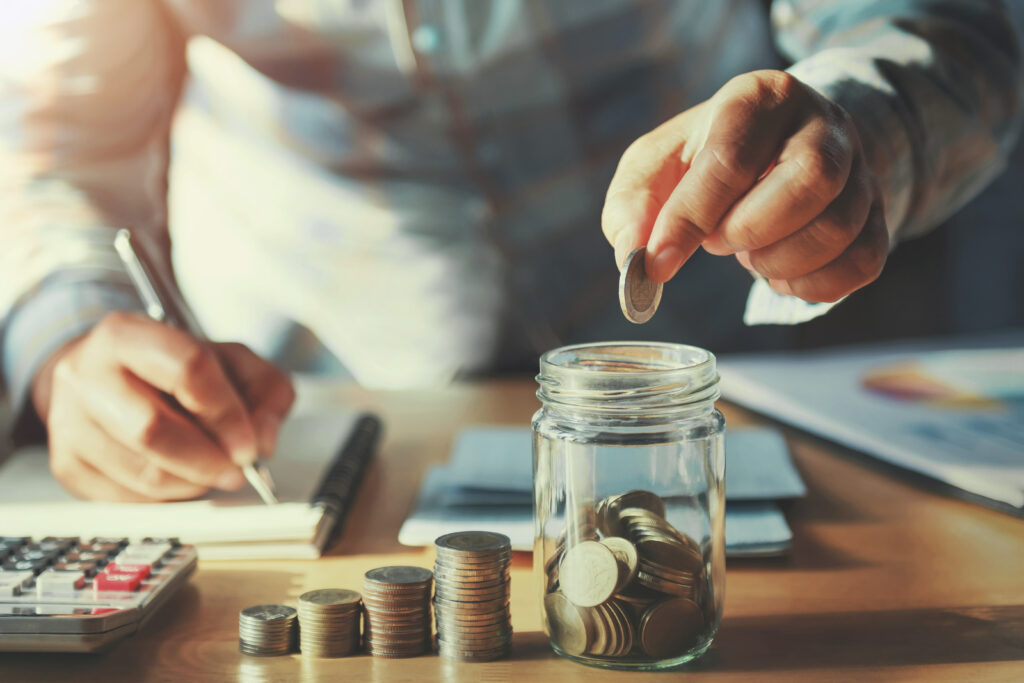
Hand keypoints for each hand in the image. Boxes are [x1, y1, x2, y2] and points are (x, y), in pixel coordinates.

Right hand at [31, 312, 295, 501]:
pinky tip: (182, 478)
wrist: (107, 377)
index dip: (226, 413)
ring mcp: (69, 421)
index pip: (186, 369)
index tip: (249, 445)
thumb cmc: (174, 369)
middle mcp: (86, 373)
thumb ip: (266, 391)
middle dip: (207, 459)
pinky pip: (127, 498)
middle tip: (236, 470)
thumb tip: (263, 441)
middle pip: (153, 428)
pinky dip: (168, 498)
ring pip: (142, 472)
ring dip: (192, 483)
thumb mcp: (232, 361)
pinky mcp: (66, 463)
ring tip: (212, 471)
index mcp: (127, 334)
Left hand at [602, 69, 888, 302]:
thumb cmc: (706, 156)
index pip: (731, 161)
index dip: (690, 220)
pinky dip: (810, 285)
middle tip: (717, 241)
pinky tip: (779, 270)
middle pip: (809, 182)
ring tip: (746, 251)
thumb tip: (635, 253)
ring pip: (838, 228)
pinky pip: (861, 263)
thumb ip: (634, 206)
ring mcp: (860, 169)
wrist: (777, 146)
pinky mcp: (878, 214)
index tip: (658, 263)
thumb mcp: (657, 164)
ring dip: (776, 260)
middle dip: (748, 230)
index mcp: (760, 98)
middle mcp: (823, 124)